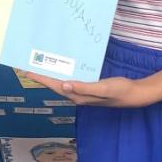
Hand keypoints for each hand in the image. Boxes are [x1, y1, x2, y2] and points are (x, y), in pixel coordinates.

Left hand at [28, 72, 156, 107]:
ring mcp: (82, 92)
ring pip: (61, 83)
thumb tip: (63, 85)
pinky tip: (61, 68)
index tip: (27, 71)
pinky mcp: (87, 88)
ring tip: (40, 65)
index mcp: (78, 96)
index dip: (41, 79)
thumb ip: (84, 87)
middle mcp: (77, 95)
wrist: (134, 95)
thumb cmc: (120, 91)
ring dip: (51, 75)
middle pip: (54, 85)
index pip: (55, 86)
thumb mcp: (103, 88)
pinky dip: (63, 74)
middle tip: (28, 66)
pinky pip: (70, 80)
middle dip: (41, 76)